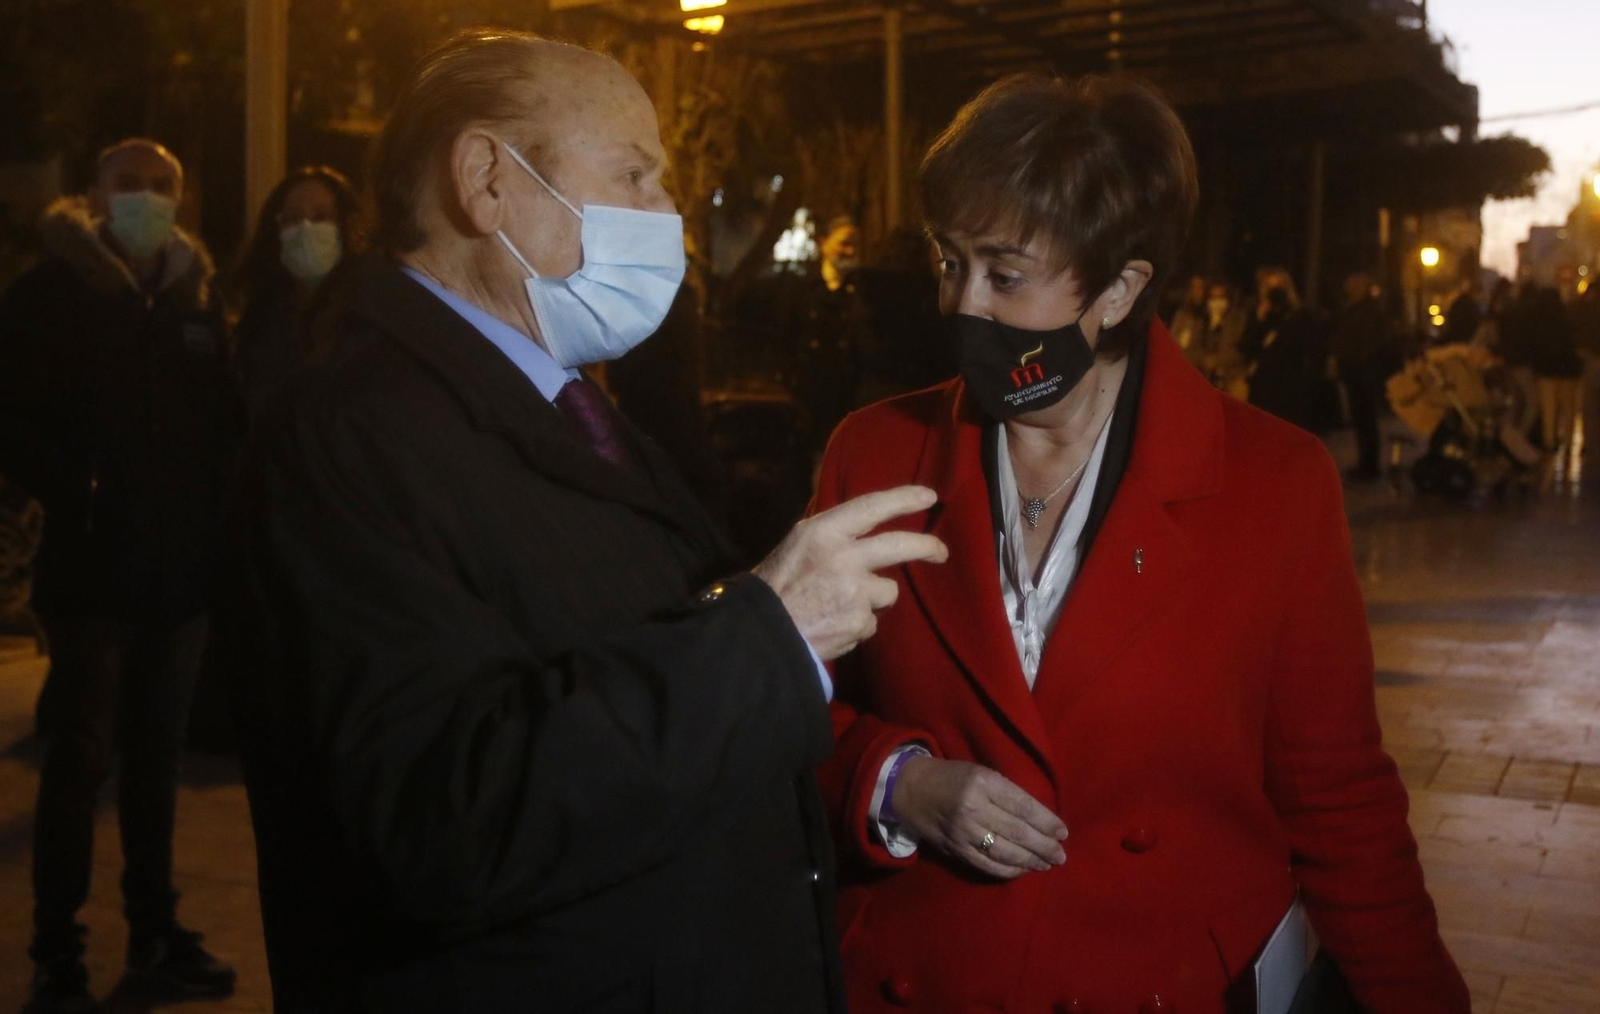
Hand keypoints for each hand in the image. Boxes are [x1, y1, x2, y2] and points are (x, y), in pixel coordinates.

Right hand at [754, 485, 946, 660]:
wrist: (760, 634)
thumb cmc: (775, 586)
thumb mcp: (798, 545)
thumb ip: (832, 536)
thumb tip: (867, 527)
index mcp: (823, 532)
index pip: (872, 506)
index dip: (904, 499)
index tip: (928, 496)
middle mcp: (844, 558)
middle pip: (900, 545)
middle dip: (926, 546)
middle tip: (940, 551)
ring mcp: (855, 593)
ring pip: (887, 591)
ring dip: (873, 598)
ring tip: (840, 605)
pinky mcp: (860, 623)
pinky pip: (871, 621)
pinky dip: (858, 624)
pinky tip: (833, 623)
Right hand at [891, 757, 1066, 878]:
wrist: (908, 788)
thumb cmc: (951, 777)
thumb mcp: (980, 772)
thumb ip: (1006, 793)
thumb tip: (1040, 820)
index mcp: (983, 782)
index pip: (1023, 806)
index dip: (1046, 822)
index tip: (1063, 832)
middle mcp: (973, 808)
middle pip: (1017, 832)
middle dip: (1044, 846)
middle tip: (1061, 855)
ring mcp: (962, 832)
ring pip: (1005, 852)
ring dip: (1030, 861)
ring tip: (1047, 864)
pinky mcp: (955, 850)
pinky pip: (987, 865)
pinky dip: (1008, 870)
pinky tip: (1022, 869)